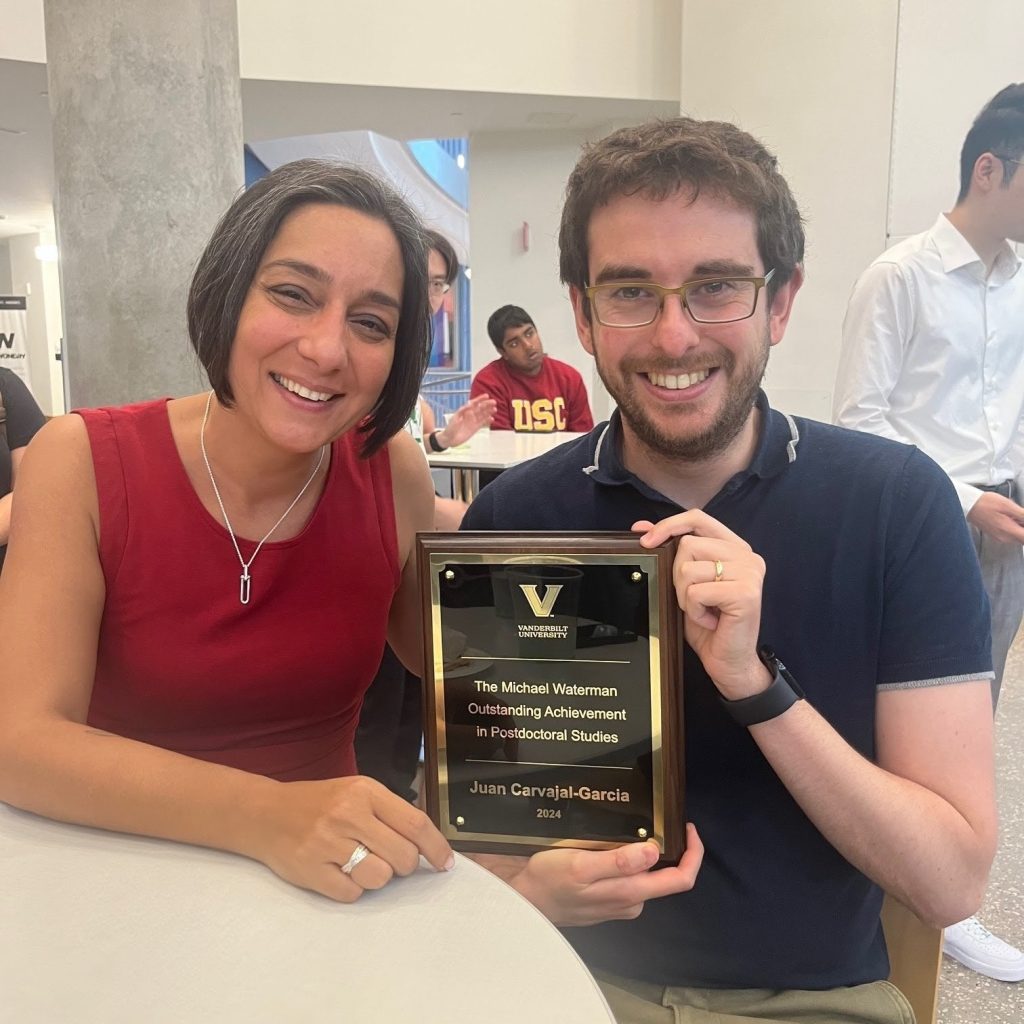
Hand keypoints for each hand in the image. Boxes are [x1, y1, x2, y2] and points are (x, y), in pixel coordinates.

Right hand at [256, 775, 453, 901]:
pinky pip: (352, 894)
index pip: (415, 824)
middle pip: (403, 856)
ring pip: (380, 878)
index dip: (436, 847)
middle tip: (391, 860)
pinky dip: (352, 889)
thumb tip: (428, 844)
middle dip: (405, 866)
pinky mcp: (310, 870)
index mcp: (365, 792)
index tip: (445, 863)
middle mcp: (348, 814)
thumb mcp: (356, 792)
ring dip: (378, 877)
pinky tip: (340, 872)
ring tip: (361, 863)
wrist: (265, 813)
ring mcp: (327, 843)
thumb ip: (389, 813)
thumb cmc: (320, 804)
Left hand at [436, 395, 496, 447]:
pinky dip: (487, 421)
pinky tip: (492, 419)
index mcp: (465, 411)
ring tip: (494, 409)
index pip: (474, 403)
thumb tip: (470, 404)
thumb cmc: (450, 428)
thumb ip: (462, 411)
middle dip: (487, 404)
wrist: (449, 440)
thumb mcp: (455, 418)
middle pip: (480, 408)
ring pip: (483, 415)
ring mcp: (473, 421)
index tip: (487, 396)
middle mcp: (470, 415)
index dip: (480, 399)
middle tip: (494, 402)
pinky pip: (483, 423)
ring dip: (488, 412)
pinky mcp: (475, 428)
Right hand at [506, 825, 702, 925]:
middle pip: (667, 876)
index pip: (680, 880)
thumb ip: (617, 862)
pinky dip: (631, 859)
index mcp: (630, 893)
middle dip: (670, 847)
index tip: (687, 827)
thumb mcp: (580, 865)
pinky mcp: (610, 900)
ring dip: (647, 852)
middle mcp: (632, 901)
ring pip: (647, 875)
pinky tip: (614, 842)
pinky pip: (631, 878)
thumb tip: (654, 852)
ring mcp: (621, 903)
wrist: (528, 902)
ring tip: (633, 824)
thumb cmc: (550, 880)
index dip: (693, 854)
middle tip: (660, 817)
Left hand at [634, 510, 770, 699]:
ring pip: (688, 569)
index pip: (698, 518)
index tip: (646, 540)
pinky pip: (696, 592)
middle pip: (688, 544)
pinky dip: (694, 610)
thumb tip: (641, 526)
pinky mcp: (745, 593)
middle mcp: (747, 556)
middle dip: (677, 576)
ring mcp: (749, 573)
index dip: (669, 525)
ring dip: (685, 596)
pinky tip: (710, 620)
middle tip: (694, 599)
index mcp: (735, 548)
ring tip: (704, 610)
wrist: (729, 661)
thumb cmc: (709, 624)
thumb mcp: (684, 583)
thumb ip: (669, 552)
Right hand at [967, 492, 1023, 544]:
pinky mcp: (997, 535)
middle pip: (1022, 538)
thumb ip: (1022, 514)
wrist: (969, 505)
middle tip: (1019, 516)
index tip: (1023, 521)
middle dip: (1023, 526)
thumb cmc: (985, 503)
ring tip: (1014, 515)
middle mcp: (1004, 537)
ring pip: (1018, 537)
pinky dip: (1014, 527)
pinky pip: (1010, 535)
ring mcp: (1000, 537)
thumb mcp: (1008, 505)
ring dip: (1019, 526)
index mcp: (1008, 531)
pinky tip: (1009, 517)